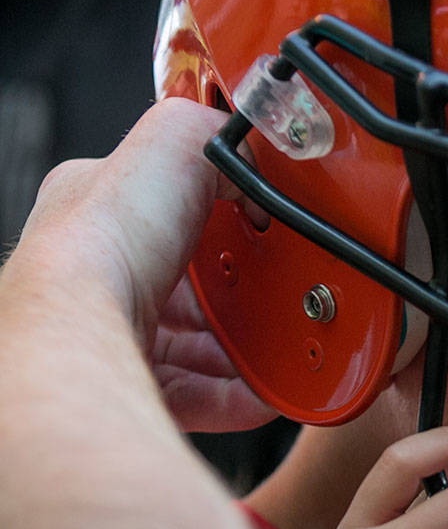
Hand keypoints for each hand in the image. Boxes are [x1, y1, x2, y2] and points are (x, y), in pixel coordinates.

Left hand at [23, 99, 276, 431]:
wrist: (79, 328)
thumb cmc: (102, 240)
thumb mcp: (176, 140)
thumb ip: (219, 132)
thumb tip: (255, 151)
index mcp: (98, 215)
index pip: (169, 211)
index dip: (222, 219)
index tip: (263, 229)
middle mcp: (99, 277)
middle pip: (190, 285)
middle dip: (241, 293)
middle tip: (283, 293)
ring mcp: (113, 332)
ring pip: (197, 345)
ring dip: (248, 349)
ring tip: (288, 344)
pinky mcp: (131, 383)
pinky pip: (200, 395)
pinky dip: (243, 395)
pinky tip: (271, 389)